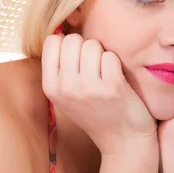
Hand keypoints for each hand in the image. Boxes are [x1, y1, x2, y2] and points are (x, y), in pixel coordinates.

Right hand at [42, 33, 157, 155]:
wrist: (123, 141)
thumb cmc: (95, 113)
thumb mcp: (65, 95)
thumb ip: (59, 67)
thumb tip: (60, 31)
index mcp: (50, 87)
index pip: (52, 41)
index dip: (67, 44)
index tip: (76, 59)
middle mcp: (65, 87)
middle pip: (73, 39)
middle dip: (85, 48)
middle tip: (93, 69)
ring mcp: (88, 88)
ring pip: (93, 45)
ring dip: (101, 55)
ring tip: (104, 76)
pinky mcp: (111, 87)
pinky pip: (110, 56)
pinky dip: (116, 65)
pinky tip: (116, 82)